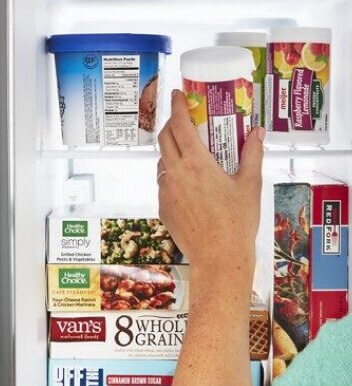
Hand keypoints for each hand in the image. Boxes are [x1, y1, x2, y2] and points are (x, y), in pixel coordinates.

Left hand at [157, 90, 263, 274]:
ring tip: (189, 152)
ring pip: (162, 162)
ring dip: (171, 152)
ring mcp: (165, 192)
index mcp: (196, 164)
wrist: (218, 257)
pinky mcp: (162, 208)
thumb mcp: (250, 184)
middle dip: (171, 124)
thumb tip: (257, 133)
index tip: (177, 95)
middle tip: (183, 118)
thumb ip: (252, 154)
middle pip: (164, 139)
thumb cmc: (236, 222)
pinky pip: (163, 183)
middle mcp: (175, 175)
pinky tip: (189, 182)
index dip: (177, 107)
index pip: (180, 126)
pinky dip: (172, 175)